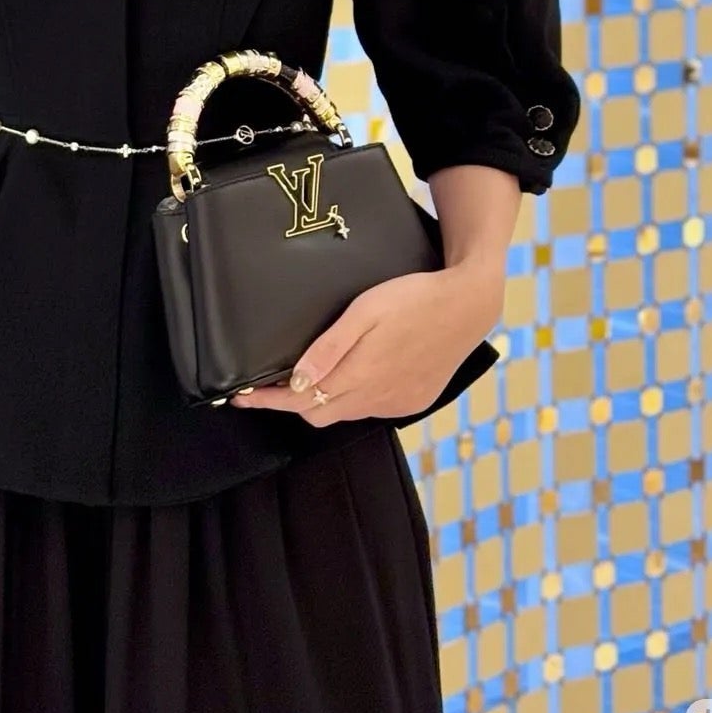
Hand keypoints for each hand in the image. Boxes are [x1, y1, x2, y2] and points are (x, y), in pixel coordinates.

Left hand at [230, 261, 504, 425]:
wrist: (468, 305)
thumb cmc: (414, 298)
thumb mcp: (365, 311)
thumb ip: (329, 348)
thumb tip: (297, 381)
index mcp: (361, 375)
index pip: (302, 402)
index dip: (269, 401)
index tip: (243, 397)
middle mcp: (377, 397)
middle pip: (321, 414)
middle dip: (292, 403)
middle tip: (270, 385)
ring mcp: (397, 402)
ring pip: (347, 413)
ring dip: (325, 401)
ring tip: (311, 377)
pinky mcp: (415, 401)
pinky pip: (374, 408)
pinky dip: (355, 398)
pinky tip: (356, 376)